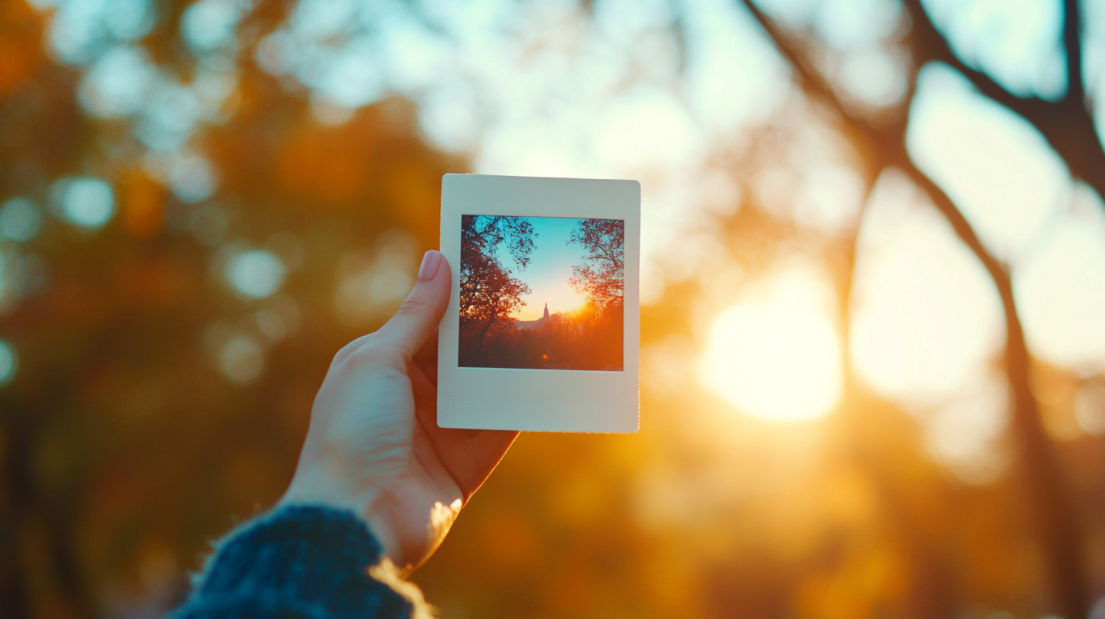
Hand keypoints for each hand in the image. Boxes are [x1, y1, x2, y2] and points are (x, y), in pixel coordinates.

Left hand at [280, 250, 517, 571]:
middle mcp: (407, 400)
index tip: (493, 273)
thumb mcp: (378, 360)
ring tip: (547, 339)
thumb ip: (415, 314)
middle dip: (489, 337)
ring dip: (508, 372)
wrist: (354, 519)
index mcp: (378, 369)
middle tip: (532, 304)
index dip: (455, 302)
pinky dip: (519, 412)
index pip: (425, 327)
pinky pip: (497, 434)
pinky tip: (546, 386)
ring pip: (481, 394)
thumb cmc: (352, 432)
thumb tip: (437, 259)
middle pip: (457, 360)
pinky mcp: (460, 469)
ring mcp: (435, 436)